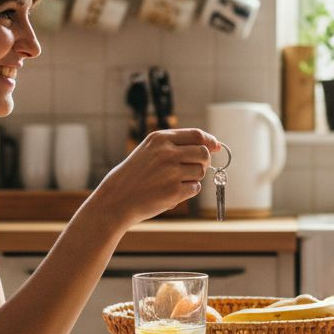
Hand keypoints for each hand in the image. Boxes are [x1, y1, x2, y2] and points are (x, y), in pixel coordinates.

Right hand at [90, 128, 222, 225]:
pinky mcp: (174, 191)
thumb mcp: (150, 150)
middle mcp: (167, 153)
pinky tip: (171, 191)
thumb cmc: (136, 174)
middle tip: (193, 168)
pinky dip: (188, 191)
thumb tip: (214, 145)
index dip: (210, 140)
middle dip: (203, 162)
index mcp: (160, 139)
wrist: (117, 198)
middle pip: (203, 153)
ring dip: (193, 177)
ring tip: (174, 181)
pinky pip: (195, 188)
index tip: (216, 146)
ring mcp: (171, 172)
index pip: (196, 135)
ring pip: (200, 172)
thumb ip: (177, 145)